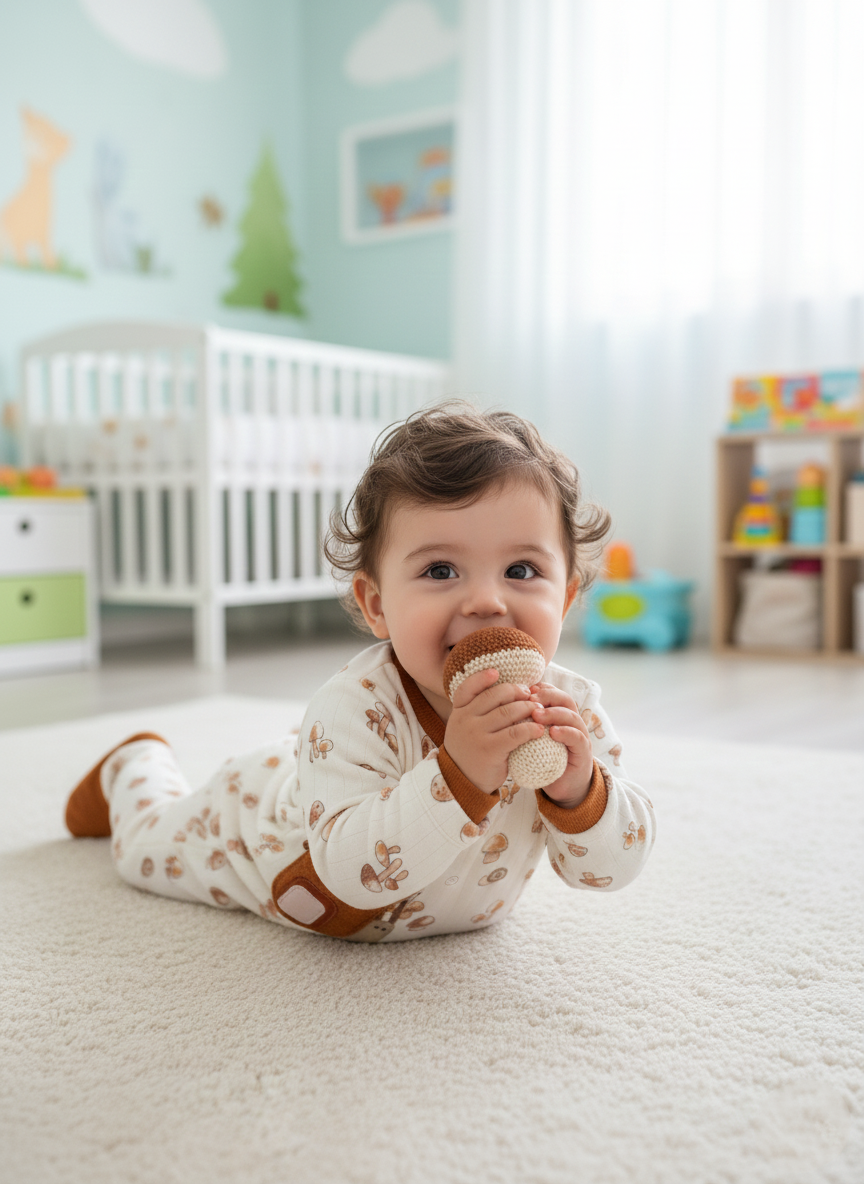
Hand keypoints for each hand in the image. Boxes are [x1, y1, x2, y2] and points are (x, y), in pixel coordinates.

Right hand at [443, 668, 543, 793]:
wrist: (462, 782)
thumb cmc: (471, 751)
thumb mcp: (465, 728)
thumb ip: (477, 711)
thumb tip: (505, 691)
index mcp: (458, 712)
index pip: (467, 688)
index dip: (482, 678)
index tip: (496, 672)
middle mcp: (465, 720)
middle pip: (495, 696)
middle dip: (516, 692)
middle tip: (530, 695)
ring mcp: (476, 734)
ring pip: (508, 712)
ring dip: (528, 708)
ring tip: (539, 710)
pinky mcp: (490, 750)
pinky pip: (515, 733)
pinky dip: (530, 729)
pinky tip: (539, 729)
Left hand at [527, 683, 593, 808]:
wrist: (563, 785)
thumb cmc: (543, 759)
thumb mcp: (532, 739)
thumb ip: (525, 724)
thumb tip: (501, 710)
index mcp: (559, 716)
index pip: (554, 694)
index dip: (542, 689)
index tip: (527, 688)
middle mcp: (572, 722)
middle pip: (565, 700)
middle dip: (548, 696)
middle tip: (531, 698)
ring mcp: (579, 736)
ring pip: (572, 716)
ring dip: (554, 713)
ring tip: (537, 714)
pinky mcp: (583, 752)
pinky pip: (577, 738)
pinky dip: (566, 733)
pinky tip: (553, 732)